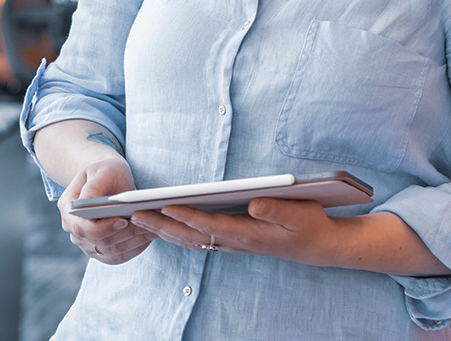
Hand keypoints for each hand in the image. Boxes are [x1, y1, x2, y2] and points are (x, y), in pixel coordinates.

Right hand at [57, 157, 155, 264]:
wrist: (106, 178)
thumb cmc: (104, 171)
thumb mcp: (99, 171)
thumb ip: (93, 188)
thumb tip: (88, 205)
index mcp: (67, 208)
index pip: (84, 228)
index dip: (105, 228)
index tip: (125, 220)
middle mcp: (72, 228)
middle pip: (100, 242)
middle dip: (126, 234)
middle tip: (148, 225)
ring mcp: (84, 242)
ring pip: (111, 252)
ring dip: (133, 242)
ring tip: (152, 230)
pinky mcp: (98, 250)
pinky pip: (117, 256)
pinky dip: (134, 249)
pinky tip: (147, 239)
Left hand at [131, 198, 338, 264]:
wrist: (318, 245)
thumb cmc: (309, 224)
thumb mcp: (300, 213)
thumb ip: (276, 210)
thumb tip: (253, 206)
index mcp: (249, 233)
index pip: (210, 225)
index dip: (186, 216)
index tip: (164, 205)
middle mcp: (235, 241)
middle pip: (191, 236)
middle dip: (161, 225)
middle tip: (132, 214)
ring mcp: (231, 244)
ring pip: (190, 240)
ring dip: (163, 230)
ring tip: (137, 218)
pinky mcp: (231, 240)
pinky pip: (197, 239)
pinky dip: (176, 233)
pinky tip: (160, 224)